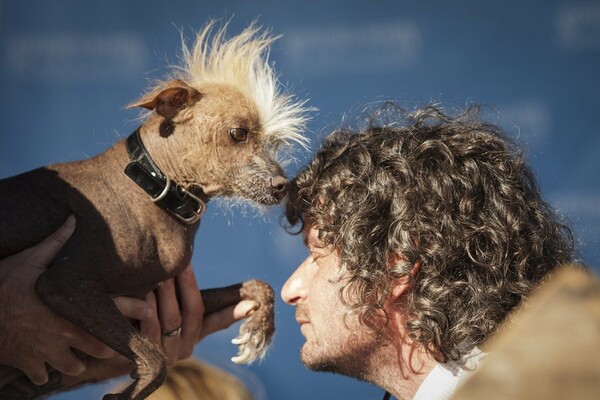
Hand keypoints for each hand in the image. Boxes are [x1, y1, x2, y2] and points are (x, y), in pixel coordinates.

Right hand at [0, 216, 154, 384]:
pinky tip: (48, 363)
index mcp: (70, 308)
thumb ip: (54, 244)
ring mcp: (47, 352)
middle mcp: (64, 333)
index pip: (111, 308)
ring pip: (76, 367)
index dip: (134, 309)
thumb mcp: (27, 261)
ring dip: (80, 360)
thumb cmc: (1, 286)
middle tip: (117, 339)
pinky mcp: (29, 364)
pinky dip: (47, 372)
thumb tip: (73, 219)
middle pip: (101, 347)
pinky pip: (43, 376)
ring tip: (84, 352)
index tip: (149, 310)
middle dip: (110, 344)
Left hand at [139, 265, 258, 364]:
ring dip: (165, 294)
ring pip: (170, 320)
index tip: (253, 304)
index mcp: (194, 337)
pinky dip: (147, 309)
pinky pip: (149, 329)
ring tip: (159, 273)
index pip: (217, 320)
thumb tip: (229, 290)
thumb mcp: (171, 310)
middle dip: (185, 285)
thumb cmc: (144, 320)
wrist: (111, 348)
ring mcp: (164, 356)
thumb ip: (195, 301)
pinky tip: (142, 292)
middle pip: (191, 313)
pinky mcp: (143, 357)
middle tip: (179, 264)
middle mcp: (183, 350)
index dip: (234, 311)